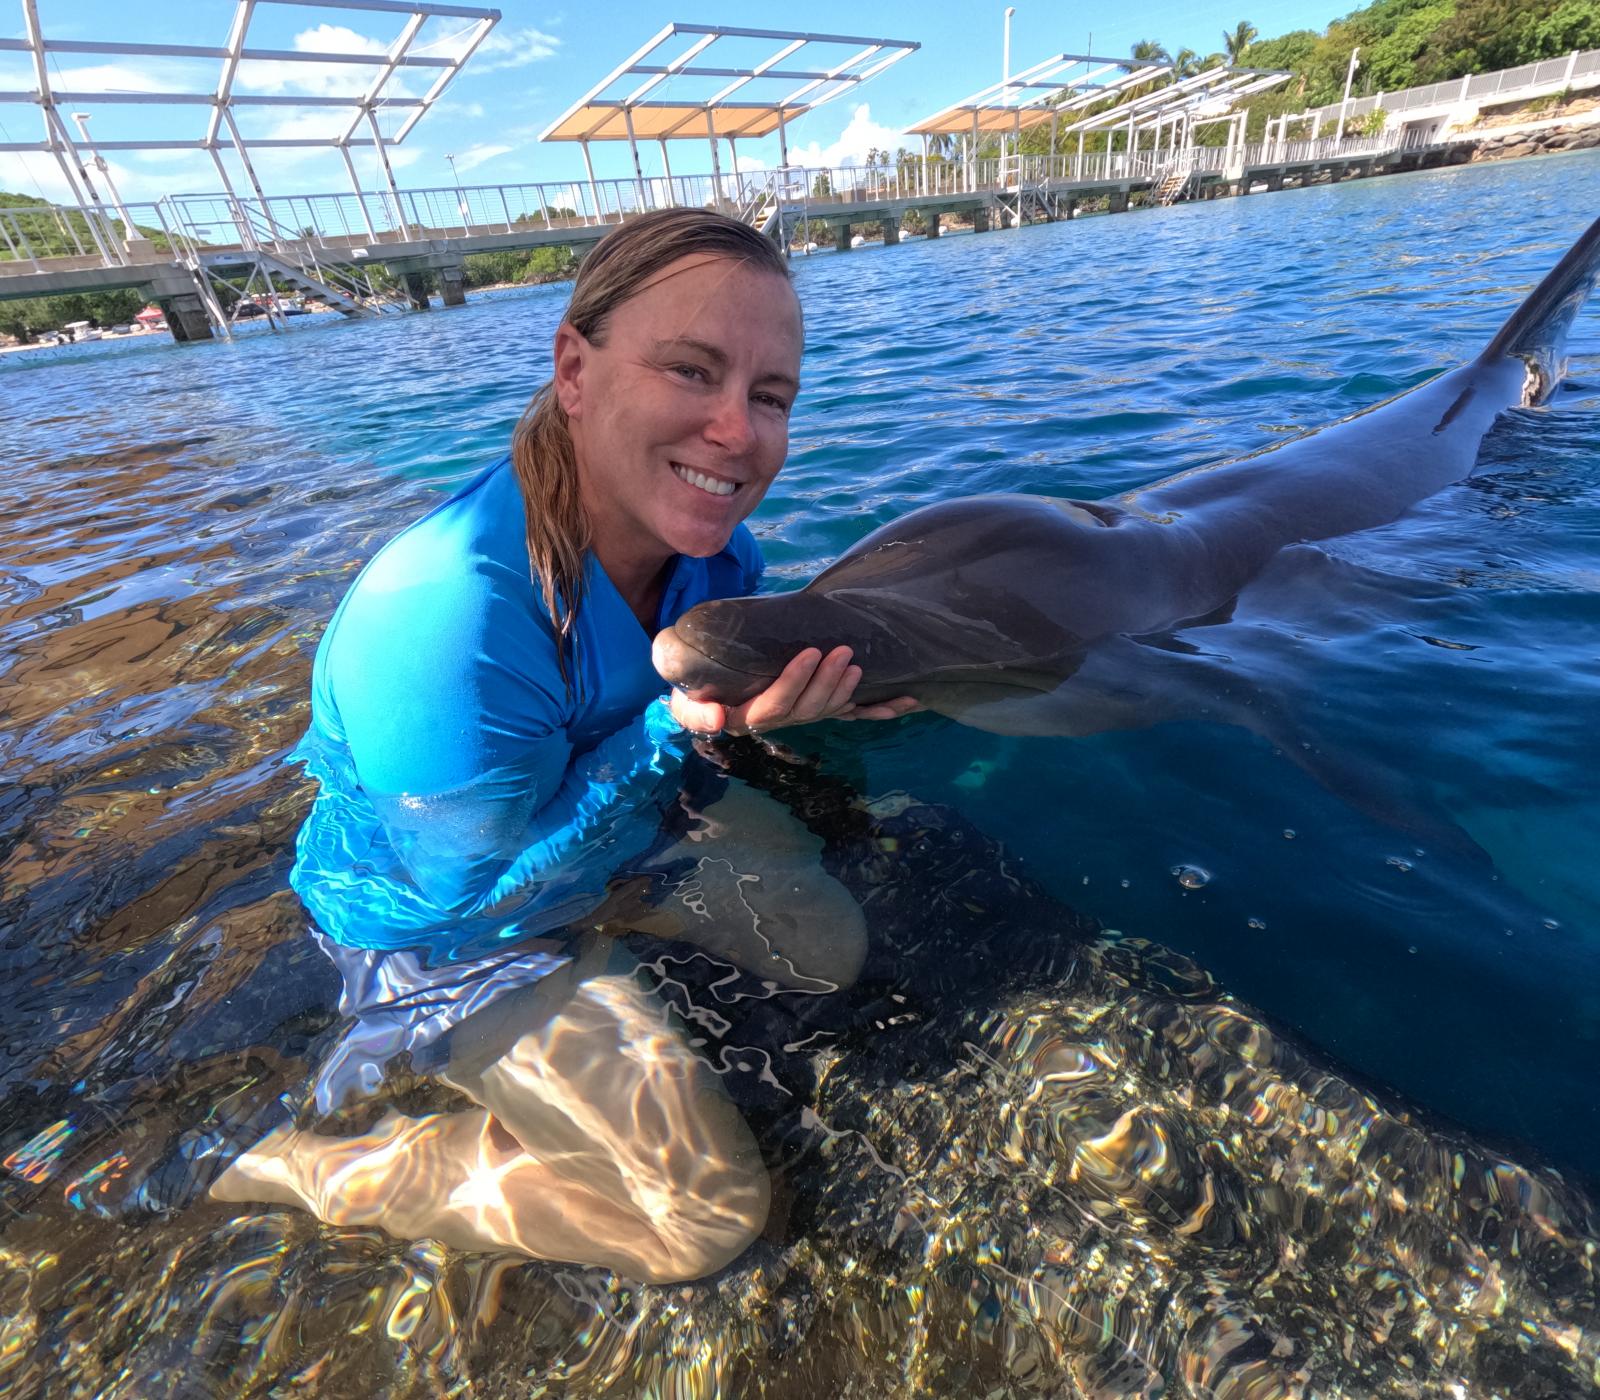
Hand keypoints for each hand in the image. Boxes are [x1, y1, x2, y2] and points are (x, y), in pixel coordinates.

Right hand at [668, 646, 921, 736]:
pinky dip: (880, 709)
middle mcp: (780, 720)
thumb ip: (694, 711)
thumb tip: (718, 720)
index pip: (774, 706)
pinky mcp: (820, 708)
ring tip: (857, 666)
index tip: (808, 653)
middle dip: (827, 681)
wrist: (710, 692)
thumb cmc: (697, 690)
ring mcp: (802, 714)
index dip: (794, 683)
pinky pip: (852, 714)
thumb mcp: (684, 699)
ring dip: (846, 690)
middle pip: (807, 709)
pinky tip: (907, 703)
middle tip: (843, 652)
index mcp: (749, 717)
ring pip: (828, 710)